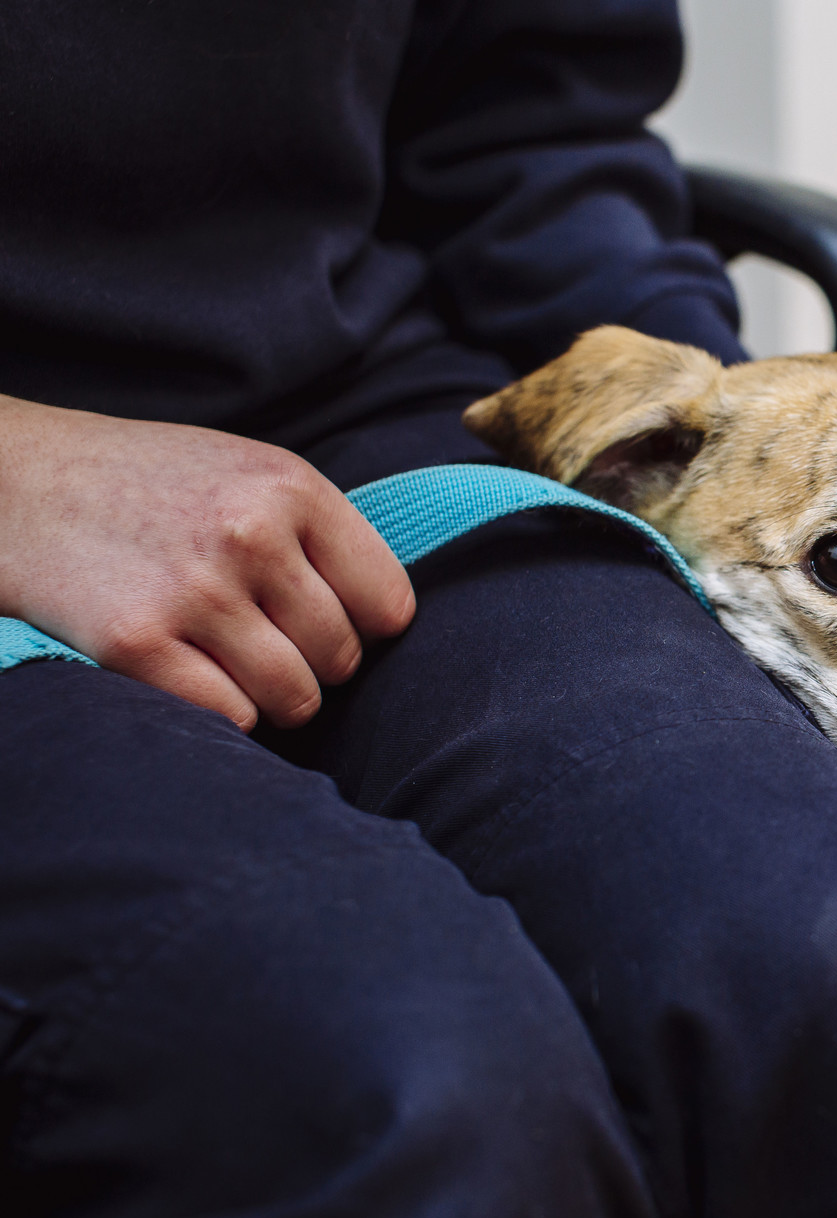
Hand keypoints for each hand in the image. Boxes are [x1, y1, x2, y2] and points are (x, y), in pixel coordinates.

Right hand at [0, 396, 414, 729]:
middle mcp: (250, 536)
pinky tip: (190, 671)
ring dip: (271, 696)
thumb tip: (391, 623)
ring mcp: (194, 591)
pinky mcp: (136, 642)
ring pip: (294, 698)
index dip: (363, 625)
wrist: (18, 480)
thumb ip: (321, 536)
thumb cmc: (150, 486)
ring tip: (231, 658)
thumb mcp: (249, 473)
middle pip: (342, 658)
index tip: (327, 618)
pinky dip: (220, 710)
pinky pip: (230, 716)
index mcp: (291, 489)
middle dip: (312, 663)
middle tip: (263, 638)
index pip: (389, 604)